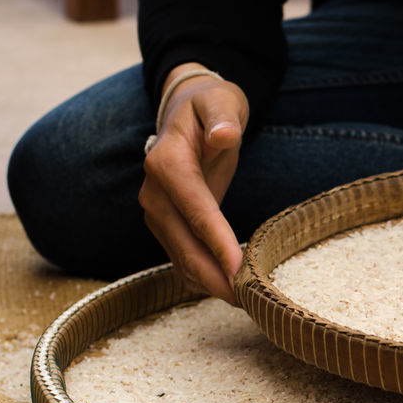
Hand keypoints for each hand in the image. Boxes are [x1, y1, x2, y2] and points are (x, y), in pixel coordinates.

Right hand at [139, 63, 248, 303]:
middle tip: (248, 301)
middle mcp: (154, 192)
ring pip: (181, 257)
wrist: (188, 111)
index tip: (240, 270)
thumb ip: (223, 117)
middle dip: (214, 275)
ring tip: (243, 302)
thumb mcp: (220, 101)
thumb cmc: (210, 106)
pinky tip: (226, 290)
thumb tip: (224, 135)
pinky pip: (181, 257)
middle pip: (184, 243)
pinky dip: (202, 277)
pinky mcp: (165, 224)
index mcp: (167, 163)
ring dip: (209, 282)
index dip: (217, 242)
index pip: (196, 210)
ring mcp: (156, 211)